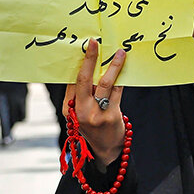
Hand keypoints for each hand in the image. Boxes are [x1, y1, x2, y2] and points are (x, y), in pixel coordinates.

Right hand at [65, 38, 126, 168]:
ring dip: (113, 65)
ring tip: (120, 53)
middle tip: (94, 42)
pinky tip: (125, 68)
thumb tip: (88, 67)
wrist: (106, 150)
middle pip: (83, 79)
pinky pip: (117, 91)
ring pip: (104, 83)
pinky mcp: (111, 116)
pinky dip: (121, 78)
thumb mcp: (79, 113)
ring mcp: (96, 114)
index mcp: (69, 109)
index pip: (72, 81)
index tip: (86, 47)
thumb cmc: (93, 127)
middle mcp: (80, 111)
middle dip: (89, 59)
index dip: (79, 63)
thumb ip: (81, 95)